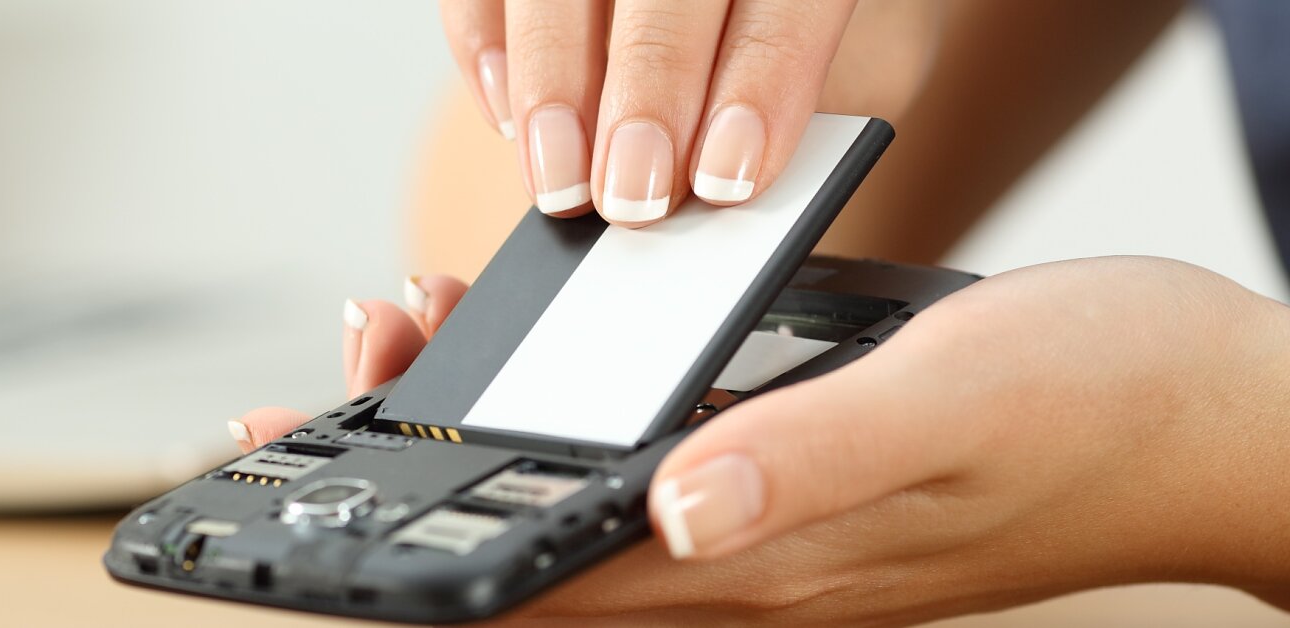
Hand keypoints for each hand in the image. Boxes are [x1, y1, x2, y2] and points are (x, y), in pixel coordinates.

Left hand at [229, 259, 1289, 623]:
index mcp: (760, 558)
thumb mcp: (950, 401)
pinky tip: (533, 368)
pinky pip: (635, 474)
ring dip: (469, 449)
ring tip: (400, 353)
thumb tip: (672, 512)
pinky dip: (555, 423)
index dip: (409, 560)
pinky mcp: (786, 488)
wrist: (1216, 413)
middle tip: (325, 395)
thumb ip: (809, 460)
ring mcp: (763, 533)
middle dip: (406, 490)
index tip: (307, 495)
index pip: (542, 587)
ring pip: (573, 518)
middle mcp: (744, 563)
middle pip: (528, 562)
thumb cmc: (1103, 404)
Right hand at [439, 0, 940, 226]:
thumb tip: (722, 178)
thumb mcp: (844, 51)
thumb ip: (788, 93)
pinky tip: (510, 117)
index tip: (727, 179)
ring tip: (560, 183)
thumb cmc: (777, 20)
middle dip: (645, 100)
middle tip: (633, 197)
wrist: (717, 2)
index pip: (785, 4)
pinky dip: (485, 50)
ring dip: (553, 90)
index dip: (759, 88)